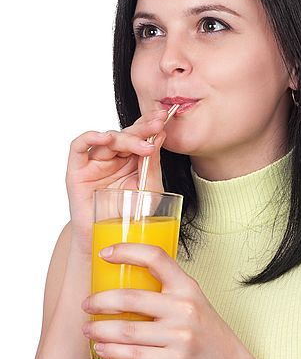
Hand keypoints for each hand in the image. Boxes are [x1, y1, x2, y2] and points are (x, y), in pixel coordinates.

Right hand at [66, 109, 168, 248]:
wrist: (110, 241)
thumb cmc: (131, 217)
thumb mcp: (150, 190)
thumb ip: (153, 164)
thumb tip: (160, 136)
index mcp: (131, 159)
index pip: (140, 134)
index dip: (150, 124)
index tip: (166, 117)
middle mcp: (113, 157)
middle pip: (126, 134)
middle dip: (143, 128)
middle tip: (158, 125)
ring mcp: (95, 162)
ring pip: (108, 139)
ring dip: (126, 138)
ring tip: (143, 144)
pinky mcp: (77, 171)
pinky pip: (79, 147)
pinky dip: (90, 137)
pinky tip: (106, 137)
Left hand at [81, 243, 247, 358]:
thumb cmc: (205, 332)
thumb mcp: (193, 301)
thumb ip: (167, 290)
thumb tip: (125, 278)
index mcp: (188, 287)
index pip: (156, 258)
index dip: (127, 251)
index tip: (105, 253)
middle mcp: (185, 308)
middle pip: (131, 298)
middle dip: (100, 300)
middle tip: (87, 303)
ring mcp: (180, 336)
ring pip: (127, 329)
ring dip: (99, 329)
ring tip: (87, 328)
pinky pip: (133, 354)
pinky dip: (111, 350)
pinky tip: (101, 347)